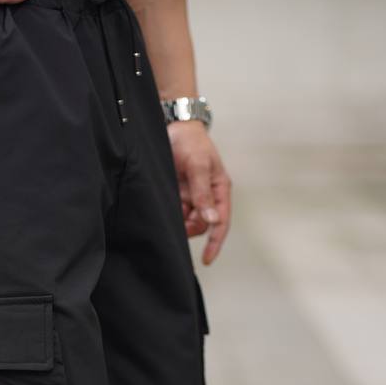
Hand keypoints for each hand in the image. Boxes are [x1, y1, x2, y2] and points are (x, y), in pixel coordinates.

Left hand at [167, 121, 231, 264]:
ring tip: (169, 209)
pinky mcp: (178, 192)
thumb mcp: (198, 165)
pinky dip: (171, 213)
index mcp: (219, 189)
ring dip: (180, 221)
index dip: (215, 243)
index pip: (221, 222)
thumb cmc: (192, 141)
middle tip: (177, 224)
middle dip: (191, 229)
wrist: (173, 124)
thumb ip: (203, 193)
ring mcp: (192, 195)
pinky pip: (176, 211)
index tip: (207, 260)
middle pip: (203, 224)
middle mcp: (207, 195)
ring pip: (188, 220)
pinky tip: (164, 207)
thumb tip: (211, 219)